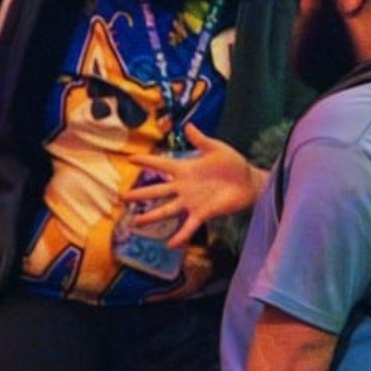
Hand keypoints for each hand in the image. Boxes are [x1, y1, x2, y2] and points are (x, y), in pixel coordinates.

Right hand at [121, 123, 265, 248]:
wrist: (249, 183)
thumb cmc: (233, 164)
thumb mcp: (217, 149)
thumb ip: (201, 140)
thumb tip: (188, 125)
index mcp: (185, 170)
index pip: (161, 164)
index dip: (146, 161)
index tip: (130, 159)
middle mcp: (183, 187)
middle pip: (156, 191)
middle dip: (139, 194)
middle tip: (121, 198)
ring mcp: (191, 202)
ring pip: (167, 210)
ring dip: (151, 217)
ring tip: (135, 222)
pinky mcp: (203, 213)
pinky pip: (189, 226)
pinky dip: (180, 236)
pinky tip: (170, 245)